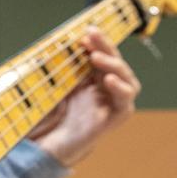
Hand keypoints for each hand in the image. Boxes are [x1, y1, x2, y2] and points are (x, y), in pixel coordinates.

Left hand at [30, 27, 140, 166]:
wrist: (50, 145)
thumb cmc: (51, 117)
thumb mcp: (54, 86)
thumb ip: (61, 67)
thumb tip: (57, 43)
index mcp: (94, 78)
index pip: (101, 54)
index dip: (97, 42)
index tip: (86, 32)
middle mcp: (107, 88)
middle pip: (115, 62)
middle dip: (105, 46)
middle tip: (92, 35)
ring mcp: (114, 102)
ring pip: (126, 77)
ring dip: (114, 64)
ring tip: (96, 57)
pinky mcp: (117, 117)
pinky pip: (126, 100)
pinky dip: (121, 88)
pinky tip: (109, 80)